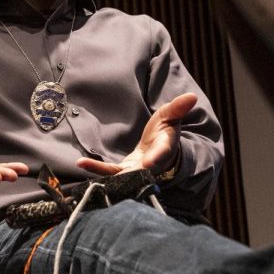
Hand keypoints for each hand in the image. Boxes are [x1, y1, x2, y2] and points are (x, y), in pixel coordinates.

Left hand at [76, 92, 196, 176]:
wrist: (159, 149)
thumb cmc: (166, 131)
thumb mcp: (172, 116)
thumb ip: (178, 108)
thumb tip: (192, 96)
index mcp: (164, 149)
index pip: (161, 154)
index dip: (155, 160)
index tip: (147, 164)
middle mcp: (151, 165)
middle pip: (139, 172)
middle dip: (126, 175)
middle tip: (112, 177)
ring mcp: (136, 170)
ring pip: (122, 176)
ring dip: (104, 173)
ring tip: (85, 165)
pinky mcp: (123, 172)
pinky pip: (109, 172)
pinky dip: (96, 168)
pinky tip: (81, 162)